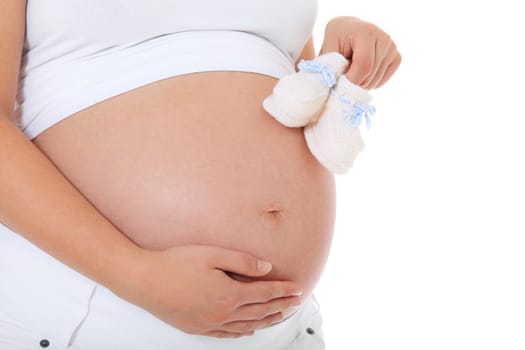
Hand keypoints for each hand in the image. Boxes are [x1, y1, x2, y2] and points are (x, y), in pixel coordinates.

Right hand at [121, 245, 302, 337]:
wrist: (143, 281)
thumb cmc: (175, 263)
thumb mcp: (213, 254)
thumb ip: (243, 261)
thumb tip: (267, 268)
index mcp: (229, 294)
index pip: (265, 293)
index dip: (283, 290)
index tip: (298, 288)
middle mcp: (222, 313)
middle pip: (260, 311)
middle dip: (280, 306)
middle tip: (296, 302)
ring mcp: (209, 324)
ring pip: (246, 325)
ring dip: (266, 320)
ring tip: (280, 316)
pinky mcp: (197, 328)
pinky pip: (227, 334)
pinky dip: (242, 332)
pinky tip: (248, 330)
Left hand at [320, 16, 401, 88]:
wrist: (348, 30)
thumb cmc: (335, 41)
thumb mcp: (328, 51)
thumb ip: (332, 68)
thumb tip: (339, 90)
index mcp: (367, 32)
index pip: (364, 65)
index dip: (352, 80)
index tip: (339, 84)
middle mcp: (384, 38)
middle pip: (370, 76)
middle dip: (354, 83)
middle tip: (343, 74)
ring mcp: (392, 48)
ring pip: (376, 81)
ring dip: (360, 83)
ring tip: (352, 70)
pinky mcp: (396, 57)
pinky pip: (382, 81)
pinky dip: (370, 82)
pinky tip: (362, 72)